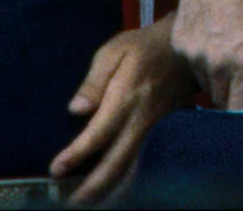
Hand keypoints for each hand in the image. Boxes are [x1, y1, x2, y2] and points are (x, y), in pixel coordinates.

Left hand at [54, 21, 192, 202]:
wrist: (187, 46)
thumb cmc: (144, 46)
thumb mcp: (114, 51)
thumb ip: (93, 81)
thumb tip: (76, 109)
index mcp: (126, 97)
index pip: (97, 134)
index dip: (76, 155)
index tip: (55, 169)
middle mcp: (143, 118)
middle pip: (117, 160)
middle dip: (93, 186)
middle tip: (70, 202)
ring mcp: (158, 127)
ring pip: (134, 166)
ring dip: (111, 187)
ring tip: (89, 200)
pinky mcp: (167, 131)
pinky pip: (148, 159)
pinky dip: (131, 178)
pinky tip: (116, 187)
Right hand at [170, 0, 242, 111]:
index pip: (240, 110)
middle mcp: (218, 63)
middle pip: (219, 100)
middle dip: (229, 97)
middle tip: (238, 87)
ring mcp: (195, 53)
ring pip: (204, 81)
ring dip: (214, 77)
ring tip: (224, 61)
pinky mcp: (179, 40)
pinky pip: (190, 62)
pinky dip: (199, 58)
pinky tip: (210, 42)